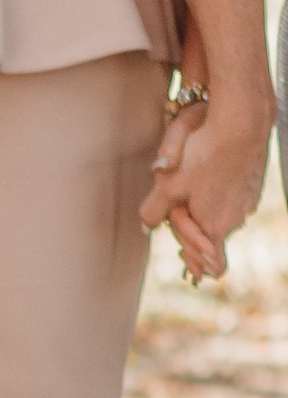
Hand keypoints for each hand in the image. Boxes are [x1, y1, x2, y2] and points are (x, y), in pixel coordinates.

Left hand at [143, 82, 271, 284]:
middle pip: (212, 237)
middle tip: (185, 247)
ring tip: (194, 215)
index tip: (194, 274)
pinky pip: (232, 201)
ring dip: (206, 218)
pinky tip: (211, 189)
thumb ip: (154, 210)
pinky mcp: (252, 185)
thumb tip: (145, 227)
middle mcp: (235, 218)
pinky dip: (219, 201)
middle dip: (195, 238)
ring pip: (222, 217)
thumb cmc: (204, 153)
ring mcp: (247, 202)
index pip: (208, 259)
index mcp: (214, 224)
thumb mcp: (169, 183)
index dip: (196, 264)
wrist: (242, 123)